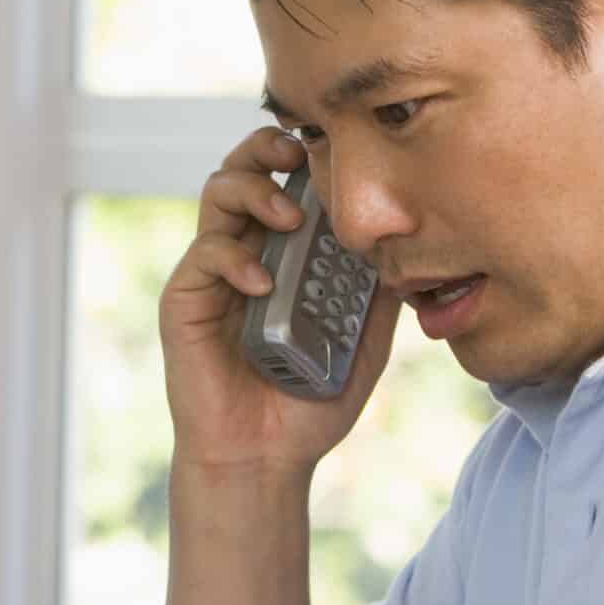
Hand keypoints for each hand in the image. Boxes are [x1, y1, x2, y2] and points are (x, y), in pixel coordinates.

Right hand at [160, 127, 398, 477]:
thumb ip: (380, 290)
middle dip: (268, 147)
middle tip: (300, 153)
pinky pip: (205, 254)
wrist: (267, 457)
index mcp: (283, 249)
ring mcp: (213, 272)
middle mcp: (246, 248)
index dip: (304, 151)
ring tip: (290, 217)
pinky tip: (263, 282)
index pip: (286, 177)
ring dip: (254, 190)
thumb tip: (417, 239)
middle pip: (244, 166)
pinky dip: (235, 258)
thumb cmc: (311, 400)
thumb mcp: (365, 337)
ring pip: (216, 194)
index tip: (337, 147)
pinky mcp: (186, 300)